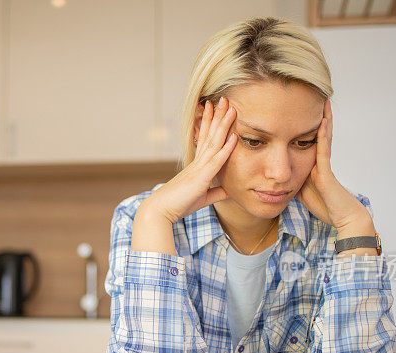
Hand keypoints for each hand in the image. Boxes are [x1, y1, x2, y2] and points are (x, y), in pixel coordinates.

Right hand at [140, 97, 237, 223]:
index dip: (211, 123)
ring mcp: (199, 168)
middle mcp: (198, 162)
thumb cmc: (179, 204)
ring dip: (223, 124)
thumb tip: (229, 190)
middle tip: (224, 99)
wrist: (161, 210)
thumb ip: (216, 192)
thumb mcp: (203, 198)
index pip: (206, 140)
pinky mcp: (201, 177)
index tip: (215, 108)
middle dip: (218, 116)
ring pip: (214, 142)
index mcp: (197, 166)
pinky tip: (234, 136)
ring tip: (230, 107)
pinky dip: (226, 148)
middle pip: (210, 135)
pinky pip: (216, 160)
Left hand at [295, 100, 373, 233]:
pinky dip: (322, 136)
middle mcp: (319, 161)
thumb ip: (293, 179)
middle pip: (317, 133)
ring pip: (323, 137)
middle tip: (313, 97)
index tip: (296, 110)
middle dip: (315, 117)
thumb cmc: (324, 206)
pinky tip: (321, 122)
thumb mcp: (302, 190)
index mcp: (312, 164)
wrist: (342, 218)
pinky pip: (323, 150)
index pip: (307, 139)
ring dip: (322, 119)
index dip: (303, 125)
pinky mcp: (326, 172)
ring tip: (321, 101)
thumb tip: (279, 174)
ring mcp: (324, 165)